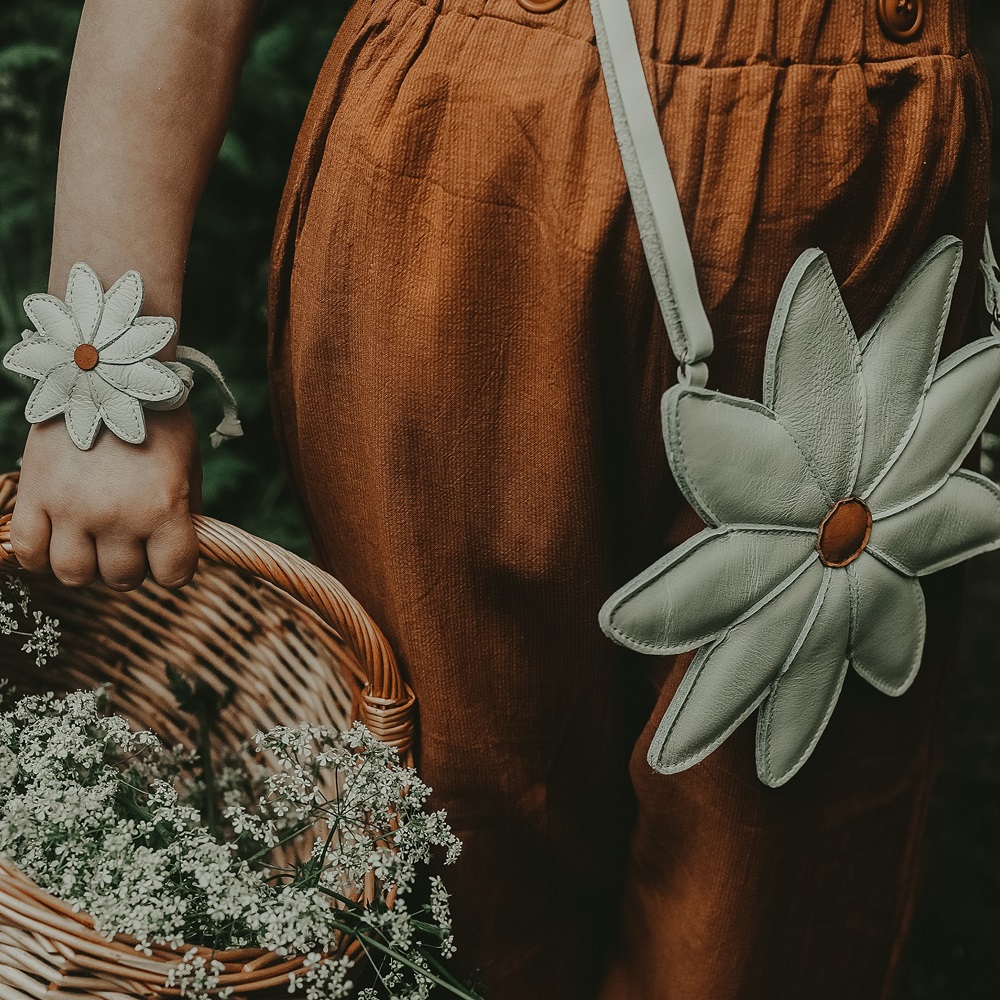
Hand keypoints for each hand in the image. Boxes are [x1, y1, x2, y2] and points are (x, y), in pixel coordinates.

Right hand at [10, 406, 202, 590]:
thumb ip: (188, 511)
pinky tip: (56, 542)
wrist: (109, 372)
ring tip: (94, 544)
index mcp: (164, 508)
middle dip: (131, 566)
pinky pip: (28, 551)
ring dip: (87, 567)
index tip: (169, 556)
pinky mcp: (36, 494)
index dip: (175, 569)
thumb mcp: (189, 464)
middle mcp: (117, 515)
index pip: (174, 574)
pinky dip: (41, 558)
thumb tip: (184, 549)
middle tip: (130, 543)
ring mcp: (71, 508)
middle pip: (122, 578)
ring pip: (74, 574)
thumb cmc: (157, 420)